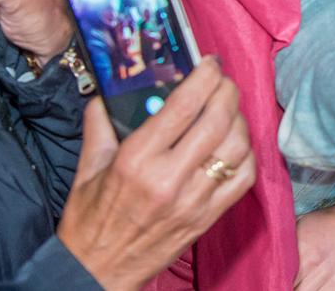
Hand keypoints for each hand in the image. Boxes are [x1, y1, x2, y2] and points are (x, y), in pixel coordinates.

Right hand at [56, 57, 255, 290]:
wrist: (96, 272)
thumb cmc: (90, 221)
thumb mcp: (87, 170)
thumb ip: (99, 126)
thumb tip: (106, 93)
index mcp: (136, 160)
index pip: (183, 106)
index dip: (204, 77)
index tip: (210, 63)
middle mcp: (169, 178)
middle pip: (217, 120)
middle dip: (227, 91)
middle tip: (224, 81)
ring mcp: (193, 199)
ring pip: (236, 146)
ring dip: (240, 120)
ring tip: (230, 110)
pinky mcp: (208, 217)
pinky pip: (244, 178)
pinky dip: (247, 155)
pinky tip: (236, 145)